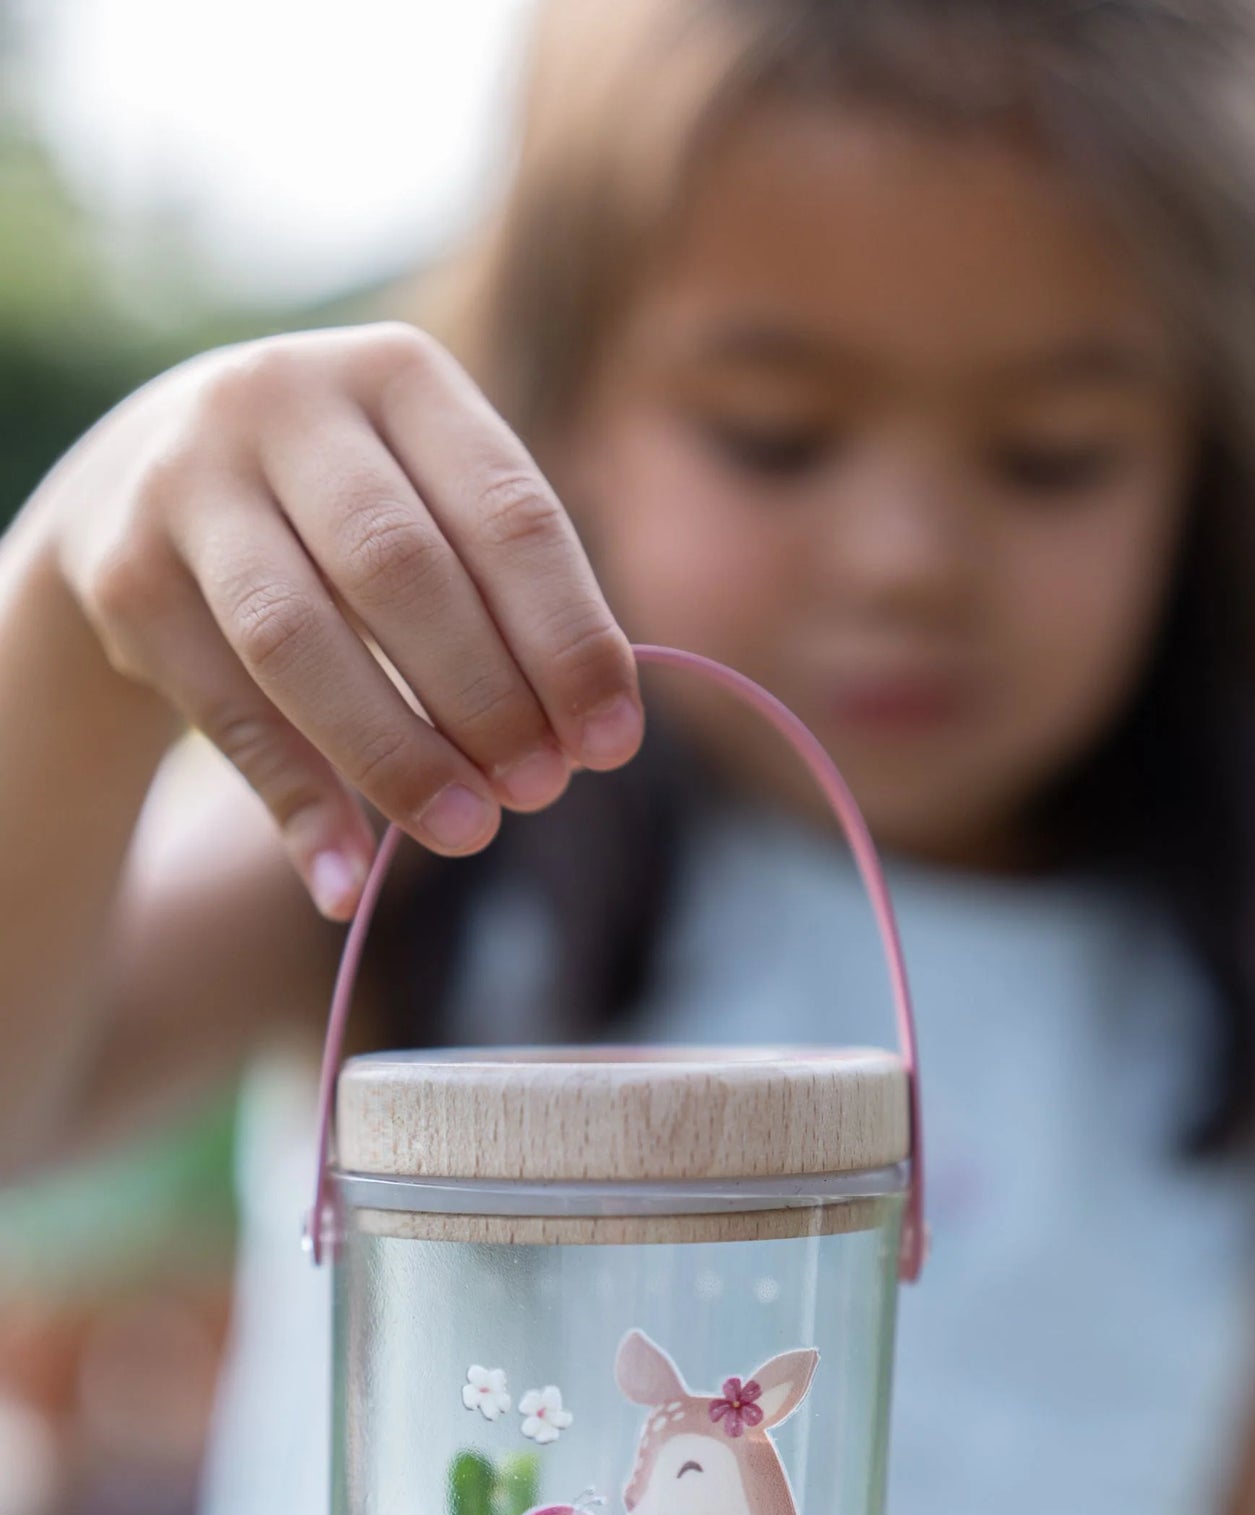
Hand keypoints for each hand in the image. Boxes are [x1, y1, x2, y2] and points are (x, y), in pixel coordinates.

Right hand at [45, 323, 643, 915]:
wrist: (149, 481)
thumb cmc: (347, 513)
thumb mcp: (430, 503)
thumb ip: (509, 596)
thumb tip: (593, 737)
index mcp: (400, 376)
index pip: (509, 513)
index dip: (568, 637)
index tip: (612, 743)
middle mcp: (284, 402)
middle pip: (401, 570)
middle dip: (485, 696)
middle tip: (540, 791)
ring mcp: (190, 481)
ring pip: (298, 640)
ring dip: (393, 753)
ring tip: (467, 833)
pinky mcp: (125, 573)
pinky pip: (225, 709)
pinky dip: (296, 803)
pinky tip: (347, 881)